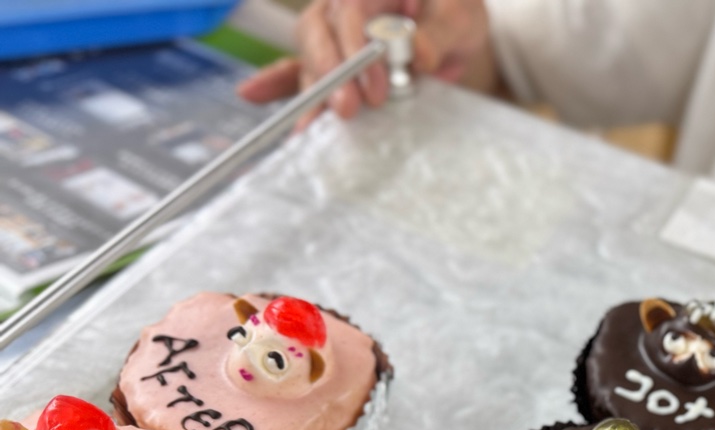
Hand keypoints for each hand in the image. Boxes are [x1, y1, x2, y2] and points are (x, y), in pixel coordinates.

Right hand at [237, 0, 496, 128]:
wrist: (453, 33)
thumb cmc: (453, 15)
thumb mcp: (459, 18)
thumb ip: (440, 32)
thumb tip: (416, 54)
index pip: (350, 10)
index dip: (357, 47)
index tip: (376, 86)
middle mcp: (342, 6)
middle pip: (319, 33)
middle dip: (331, 75)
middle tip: (350, 110)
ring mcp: (332, 33)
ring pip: (309, 58)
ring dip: (313, 93)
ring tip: (312, 129)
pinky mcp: (330, 61)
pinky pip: (296, 68)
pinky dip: (277, 84)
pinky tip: (252, 94)